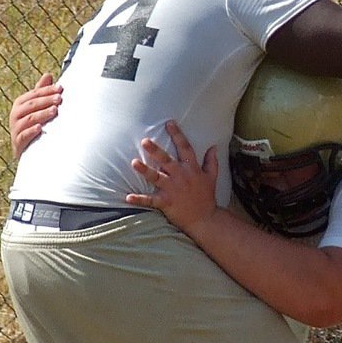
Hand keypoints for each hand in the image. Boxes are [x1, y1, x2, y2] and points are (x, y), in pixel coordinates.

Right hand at [9, 72, 60, 158]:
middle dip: (46, 101)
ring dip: (42, 114)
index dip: (47, 90)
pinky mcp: (18, 143)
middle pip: (31, 105)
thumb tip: (48, 74)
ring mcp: (16, 129)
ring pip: (28, 119)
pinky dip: (31, 132)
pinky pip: (23, 136)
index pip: (34, 94)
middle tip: (60, 98)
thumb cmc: (33, 124)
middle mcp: (16, 115)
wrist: (27, 150)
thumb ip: (41, 92)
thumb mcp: (36, 108)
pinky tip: (40, 128)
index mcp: (20, 104)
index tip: (61, 88)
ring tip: (54, 111)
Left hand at [127, 120, 219, 234]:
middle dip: (156, 151)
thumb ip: (211, 161)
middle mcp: (181, 177)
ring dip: (145, 170)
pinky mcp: (166, 202)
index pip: (185, 148)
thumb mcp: (212, 177)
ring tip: (133, 162)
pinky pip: (151, 200)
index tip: (169, 123)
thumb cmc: (207, 197)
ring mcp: (173, 190)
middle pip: (167, 161)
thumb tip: (214, 147)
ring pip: (156, 177)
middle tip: (145, 141)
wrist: (205, 219)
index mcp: (192, 169)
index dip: (177, 135)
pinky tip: (128, 197)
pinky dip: (139, 199)